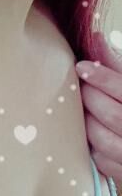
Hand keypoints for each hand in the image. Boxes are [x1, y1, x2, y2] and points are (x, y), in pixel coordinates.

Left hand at [75, 31, 121, 184]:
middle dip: (90, 98)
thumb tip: (94, 36)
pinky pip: (99, 159)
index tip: (81, 66)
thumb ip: (116, 63)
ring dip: (85, 122)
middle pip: (112, 115)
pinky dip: (88, 144)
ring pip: (102, 139)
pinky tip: (87, 131)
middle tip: (78, 87)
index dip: (103, 78)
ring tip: (82, 108)